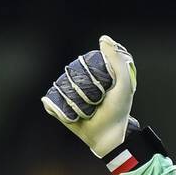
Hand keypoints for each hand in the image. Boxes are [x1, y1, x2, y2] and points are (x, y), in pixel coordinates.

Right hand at [41, 35, 136, 157]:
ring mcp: (66, 89)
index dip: (95, 77)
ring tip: (87, 110)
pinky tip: (74, 115)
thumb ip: (118, 61)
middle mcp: (77, 76)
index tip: (106, 88)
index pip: (84, 62)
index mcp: (92, 69)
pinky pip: (51, 99)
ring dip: (76, 102)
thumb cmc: (118, 110)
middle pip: (71, 74)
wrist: (107, 135)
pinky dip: (63, 110)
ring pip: (62, 87)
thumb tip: (103, 39)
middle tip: (98, 102)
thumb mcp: (124, 84)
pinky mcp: (56, 102)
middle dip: (86, 91)